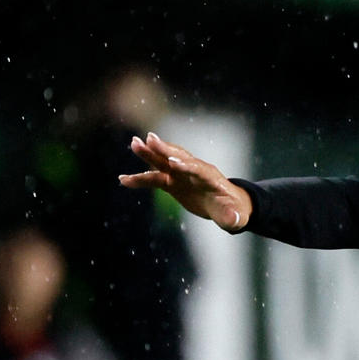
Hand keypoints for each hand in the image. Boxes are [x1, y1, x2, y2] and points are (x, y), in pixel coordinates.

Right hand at [119, 131, 251, 230]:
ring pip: (163, 162)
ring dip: (149, 153)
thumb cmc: (234, 211)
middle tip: (151, 138)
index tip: (174, 162)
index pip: (198, 169)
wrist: (227, 206)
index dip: (187, 166)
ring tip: (134, 143)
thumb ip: (232, 218)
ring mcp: (181, 175)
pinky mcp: (173, 182)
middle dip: (165, 149)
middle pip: (178, 158)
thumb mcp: (236, 217)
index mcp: (211, 178)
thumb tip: (233, 221)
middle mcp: (194, 172)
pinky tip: (123, 180)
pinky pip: (154, 179)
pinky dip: (139, 179)